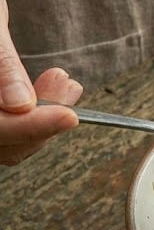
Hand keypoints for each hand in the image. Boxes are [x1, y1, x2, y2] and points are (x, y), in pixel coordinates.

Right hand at [0, 0, 81, 165]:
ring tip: (65, 85)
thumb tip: (19, 105)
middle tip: (68, 89)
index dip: (29, 127)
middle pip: (0, 144)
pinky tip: (53, 90)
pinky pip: (5, 129)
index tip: (70, 116)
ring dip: (41, 121)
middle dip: (40, 123)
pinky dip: (32, 116)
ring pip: (4, 143)